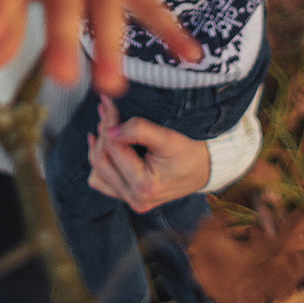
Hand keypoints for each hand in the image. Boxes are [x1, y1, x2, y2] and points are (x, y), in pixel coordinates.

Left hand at [88, 95, 210, 211]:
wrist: (206, 168)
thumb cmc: (190, 151)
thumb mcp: (168, 136)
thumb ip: (138, 130)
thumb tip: (109, 129)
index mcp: (145, 185)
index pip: (112, 147)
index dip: (109, 121)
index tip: (109, 101)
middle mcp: (136, 199)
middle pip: (101, 161)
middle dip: (101, 131)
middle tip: (105, 107)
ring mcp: (132, 201)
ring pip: (97, 173)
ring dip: (98, 147)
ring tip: (103, 123)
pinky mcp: (131, 198)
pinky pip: (103, 182)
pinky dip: (101, 163)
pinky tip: (105, 145)